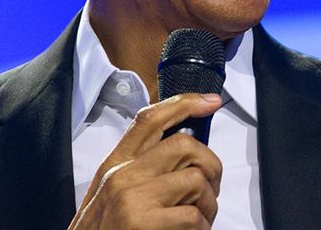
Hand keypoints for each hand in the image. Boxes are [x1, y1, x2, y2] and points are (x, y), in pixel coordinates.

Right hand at [68, 93, 223, 229]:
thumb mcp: (110, 195)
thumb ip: (138, 171)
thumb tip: (181, 154)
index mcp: (113, 165)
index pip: (150, 119)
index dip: (185, 103)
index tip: (211, 102)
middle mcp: (121, 176)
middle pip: (184, 145)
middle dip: (210, 166)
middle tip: (210, 189)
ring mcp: (132, 198)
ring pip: (196, 180)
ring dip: (209, 204)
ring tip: (199, 220)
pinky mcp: (143, 224)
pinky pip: (194, 216)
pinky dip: (202, 229)